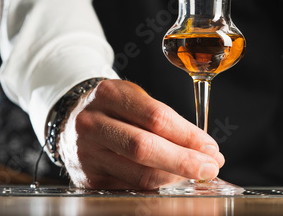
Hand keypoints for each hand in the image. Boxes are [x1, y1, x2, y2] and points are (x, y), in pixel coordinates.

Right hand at [58, 79, 224, 189]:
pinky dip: (156, 188)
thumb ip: (165, 119)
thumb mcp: (134, 97)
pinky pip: (130, 188)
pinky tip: (170, 182)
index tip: (211, 148)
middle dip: (184, 161)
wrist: (71, 120)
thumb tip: (204, 149)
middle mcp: (92, 123)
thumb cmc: (113, 108)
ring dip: (174, 177)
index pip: (156, 117)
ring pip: (138, 174)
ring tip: (194, 174)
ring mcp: (87, 153)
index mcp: (108, 94)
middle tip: (210, 168)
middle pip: (144, 148)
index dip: (188, 135)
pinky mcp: (87, 179)